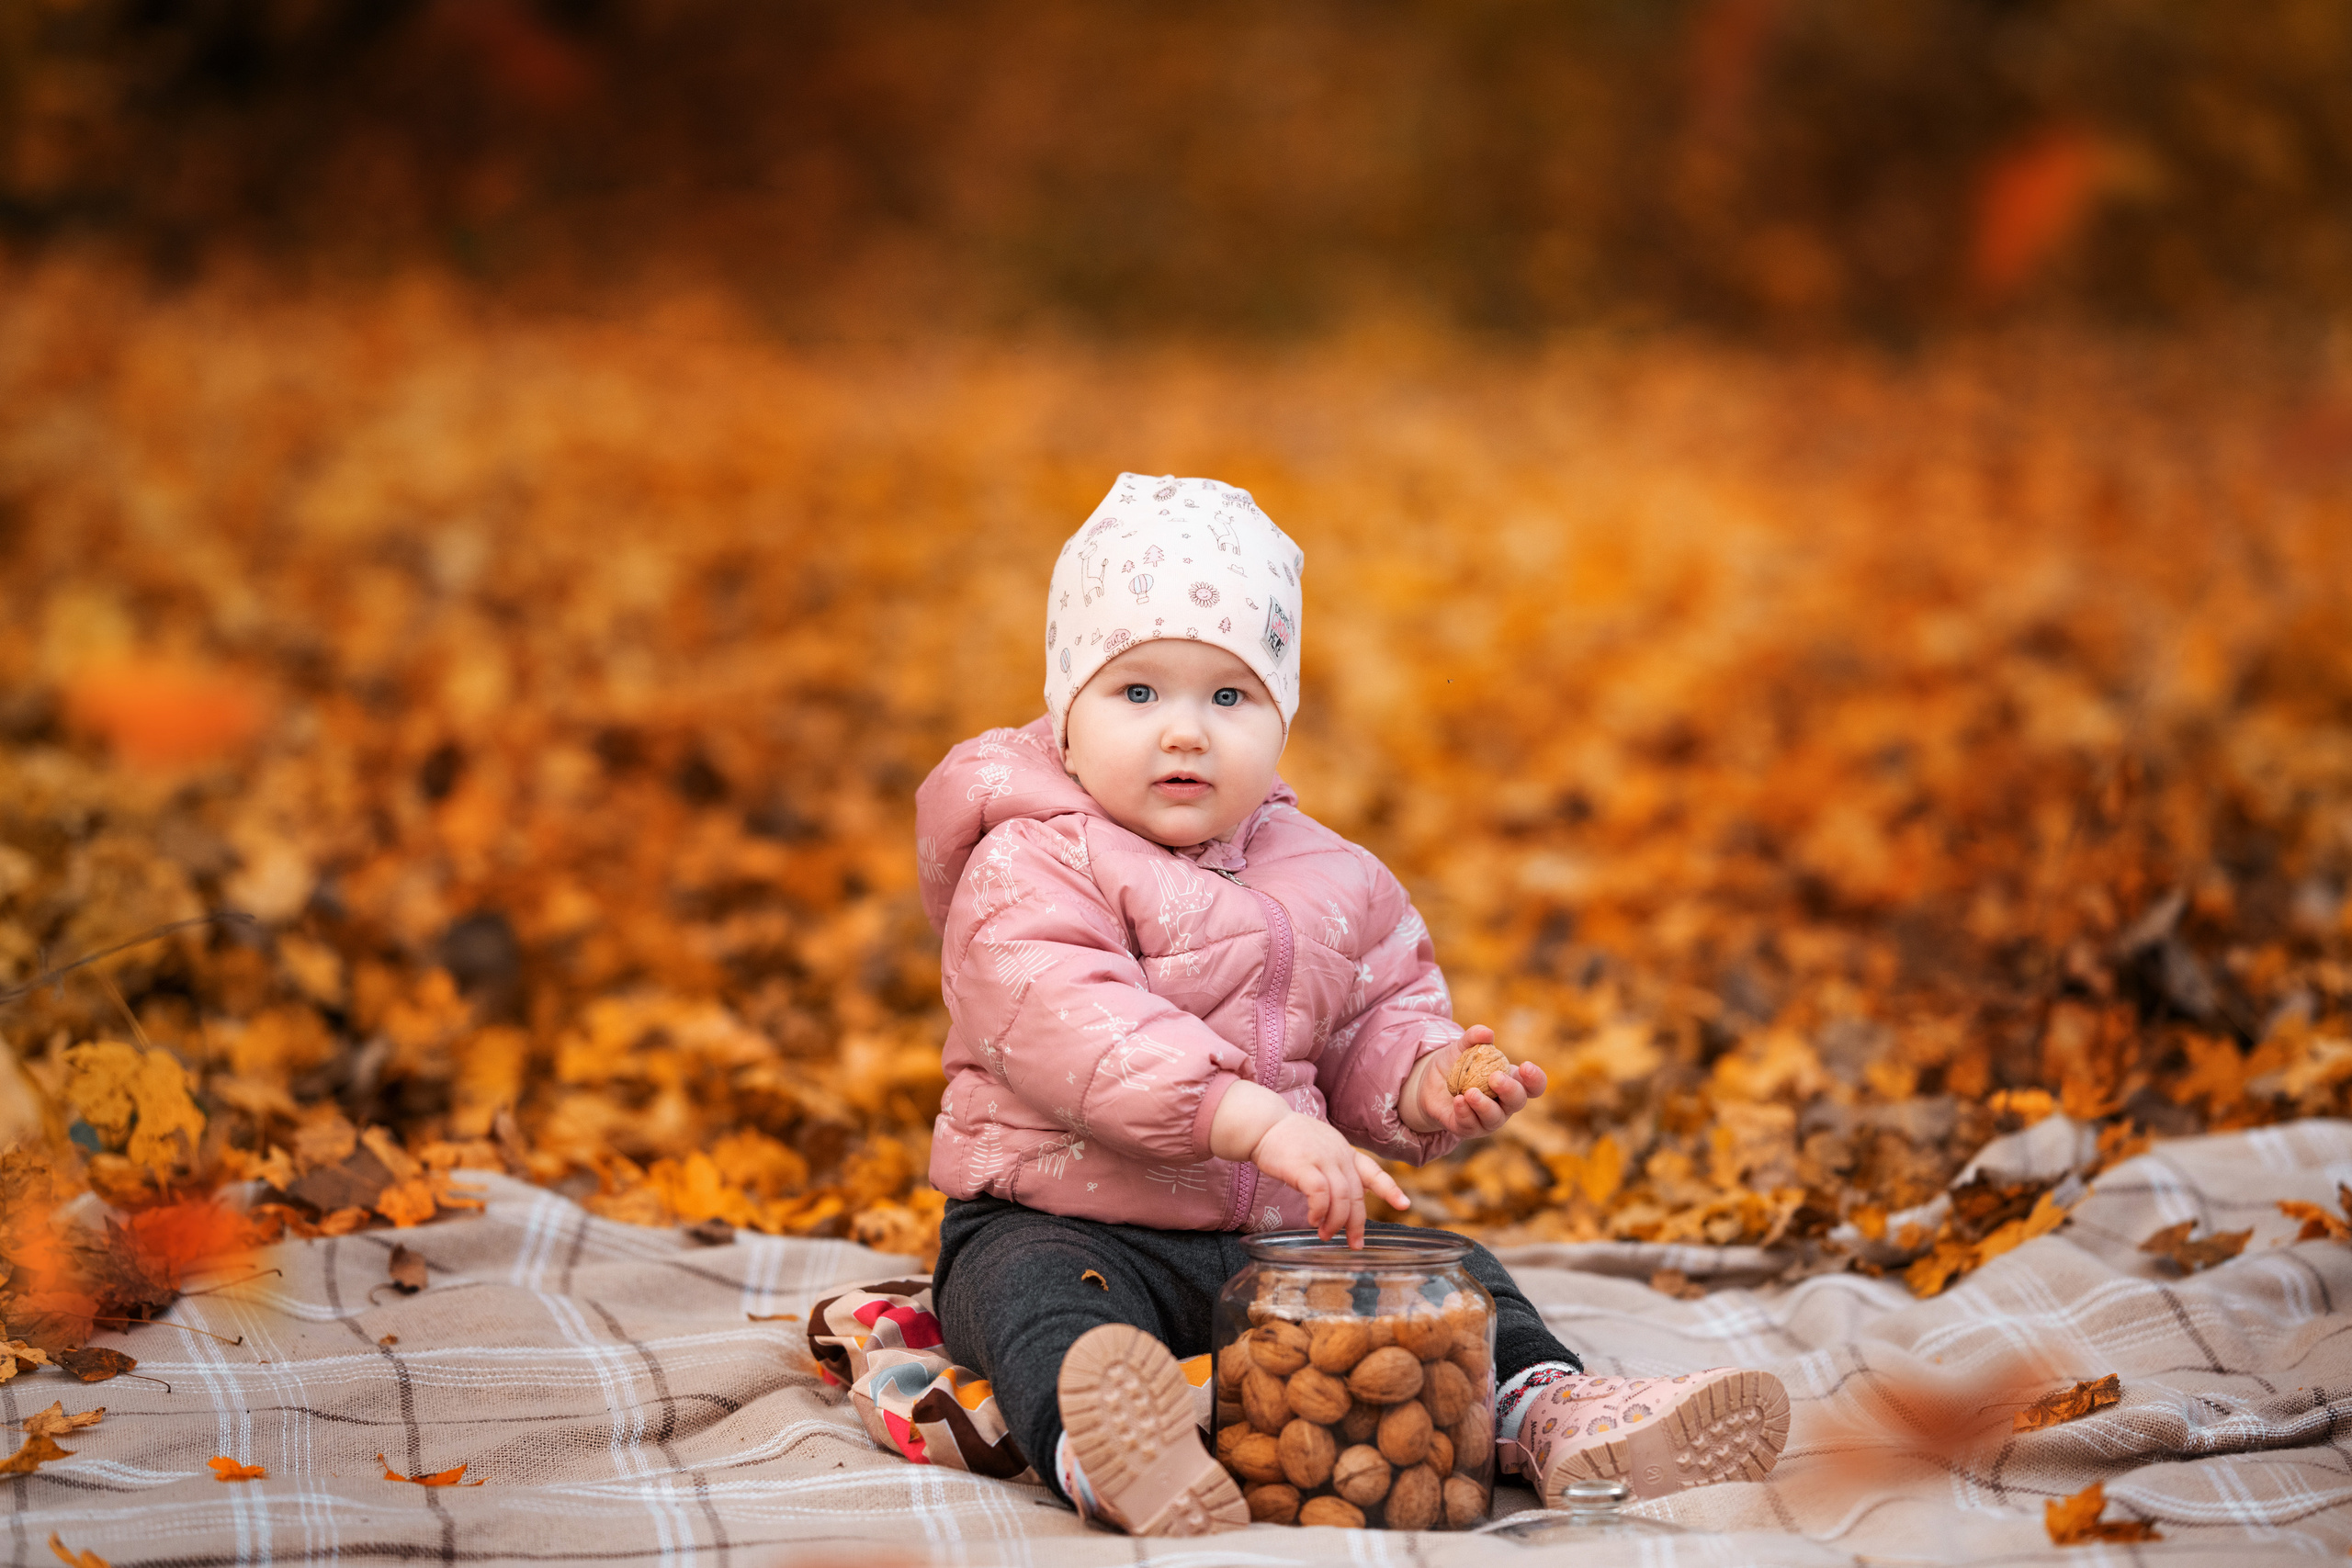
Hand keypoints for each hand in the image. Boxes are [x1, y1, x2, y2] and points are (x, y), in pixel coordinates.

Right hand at [1248, 1111, 1410, 1248]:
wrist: (1264, 1125)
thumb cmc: (1288, 1141)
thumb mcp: (1320, 1149)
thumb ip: (1335, 1168)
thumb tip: (1344, 1195)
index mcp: (1345, 1152)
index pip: (1374, 1171)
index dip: (1390, 1189)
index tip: (1404, 1205)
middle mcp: (1339, 1155)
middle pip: (1357, 1195)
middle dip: (1357, 1224)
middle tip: (1355, 1244)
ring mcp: (1323, 1159)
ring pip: (1341, 1198)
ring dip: (1336, 1222)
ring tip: (1327, 1235)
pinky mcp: (1305, 1166)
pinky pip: (1320, 1194)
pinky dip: (1320, 1211)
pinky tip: (1314, 1220)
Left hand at [1400, 1026, 1547, 1136]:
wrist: (1430, 1083)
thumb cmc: (1456, 1065)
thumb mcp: (1462, 1047)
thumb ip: (1474, 1038)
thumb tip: (1486, 1033)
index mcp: (1511, 1082)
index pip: (1533, 1086)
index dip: (1535, 1079)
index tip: (1525, 1066)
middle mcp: (1504, 1104)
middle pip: (1517, 1102)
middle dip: (1509, 1090)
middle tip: (1495, 1078)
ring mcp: (1487, 1119)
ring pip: (1494, 1118)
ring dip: (1484, 1105)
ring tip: (1470, 1092)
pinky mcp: (1467, 1128)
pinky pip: (1470, 1125)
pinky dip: (1465, 1113)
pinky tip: (1458, 1101)